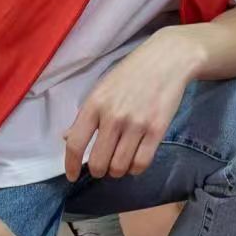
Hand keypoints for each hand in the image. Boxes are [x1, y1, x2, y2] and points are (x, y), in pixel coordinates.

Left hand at [63, 29, 197, 180]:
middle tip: (103, 166)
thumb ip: (86, 114)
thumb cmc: (132, 72)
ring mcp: (136, 124)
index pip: (75, 143)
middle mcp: (113, 116)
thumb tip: (67, 138)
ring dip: (117, 170)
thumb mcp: (103, 88)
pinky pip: (141, 163)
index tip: (71, 176)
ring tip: (120, 161)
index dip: (70, 165)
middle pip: (98, 162)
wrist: (168, 59)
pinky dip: (135, 169)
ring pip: (119, 166)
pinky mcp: (157, 129)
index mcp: (95, 104)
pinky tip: (135, 160)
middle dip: (98, 170)